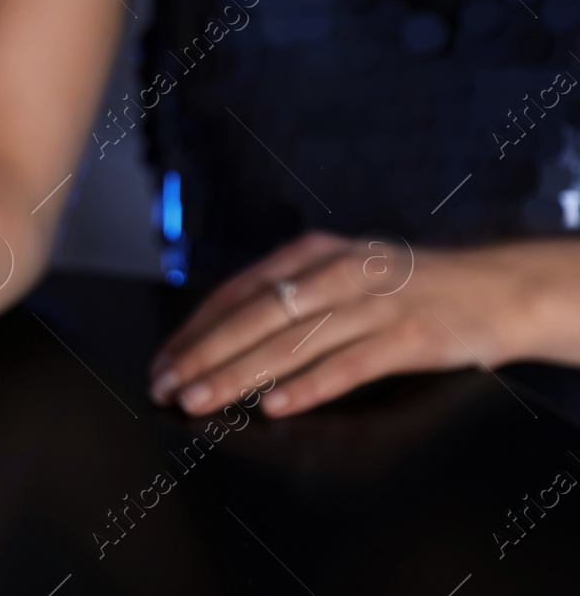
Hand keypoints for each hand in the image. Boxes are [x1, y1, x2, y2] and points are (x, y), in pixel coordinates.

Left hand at [148, 232, 544, 418]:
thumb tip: (219, 332)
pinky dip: (308, 386)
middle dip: (203, 354)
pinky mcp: (408, 336)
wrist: (494, 288)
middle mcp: (336, 271)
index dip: (195, 328)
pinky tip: (274, 406)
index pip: (236, 291)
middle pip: (255, 317)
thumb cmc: (403, 285)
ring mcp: (372, 303)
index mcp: (311, 251)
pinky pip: (348, 365)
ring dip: (238, 375)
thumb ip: (288, 292)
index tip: (163, 361)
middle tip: (166, 386)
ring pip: (291, 343)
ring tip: (201, 400)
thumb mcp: (339, 270)